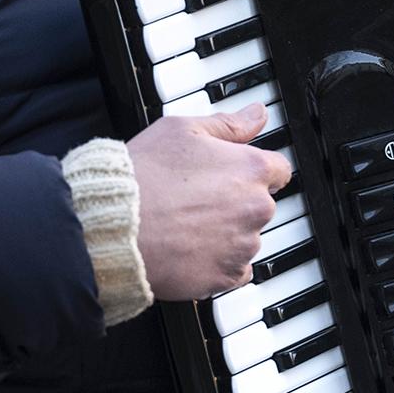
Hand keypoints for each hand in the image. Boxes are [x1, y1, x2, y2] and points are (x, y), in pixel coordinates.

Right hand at [125, 103, 290, 299]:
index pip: (278, 169)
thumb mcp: (182, 130)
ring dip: (226, 233)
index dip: (251, 169)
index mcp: (251, 169)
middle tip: (196, 199)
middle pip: (260, 205)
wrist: (115, 226)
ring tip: (186, 225)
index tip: (230, 175)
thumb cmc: (143, 175)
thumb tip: (257, 115)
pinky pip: (235, 270)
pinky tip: (190, 249)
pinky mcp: (226, 276)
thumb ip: (228, 125)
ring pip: (246, 238)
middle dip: (235, 202)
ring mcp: (243, 246)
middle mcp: (256, 208)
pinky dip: (219, 263)